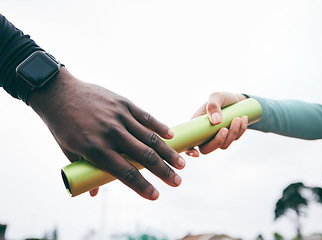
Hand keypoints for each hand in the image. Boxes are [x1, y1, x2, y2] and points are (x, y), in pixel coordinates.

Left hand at [28, 68, 184, 199]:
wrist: (58, 93)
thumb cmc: (62, 126)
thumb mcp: (69, 152)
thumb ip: (86, 172)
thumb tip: (95, 193)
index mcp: (95, 149)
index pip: (126, 173)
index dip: (142, 187)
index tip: (155, 196)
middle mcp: (111, 133)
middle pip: (144, 156)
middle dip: (164, 172)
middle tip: (177, 182)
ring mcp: (119, 117)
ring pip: (149, 138)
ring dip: (168, 152)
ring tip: (182, 163)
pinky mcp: (123, 103)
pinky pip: (146, 117)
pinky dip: (160, 127)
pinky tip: (172, 136)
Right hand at [186, 92, 247, 156]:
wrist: (237, 99)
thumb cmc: (222, 98)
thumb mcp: (216, 96)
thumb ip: (213, 105)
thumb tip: (216, 121)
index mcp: (196, 126)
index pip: (189, 142)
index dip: (189, 151)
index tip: (196, 153)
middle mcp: (205, 134)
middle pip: (206, 149)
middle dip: (217, 141)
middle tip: (225, 129)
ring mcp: (217, 137)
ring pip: (223, 145)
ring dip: (232, 133)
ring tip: (238, 118)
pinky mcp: (229, 137)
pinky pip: (234, 139)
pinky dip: (240, 130)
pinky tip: (243, 118)